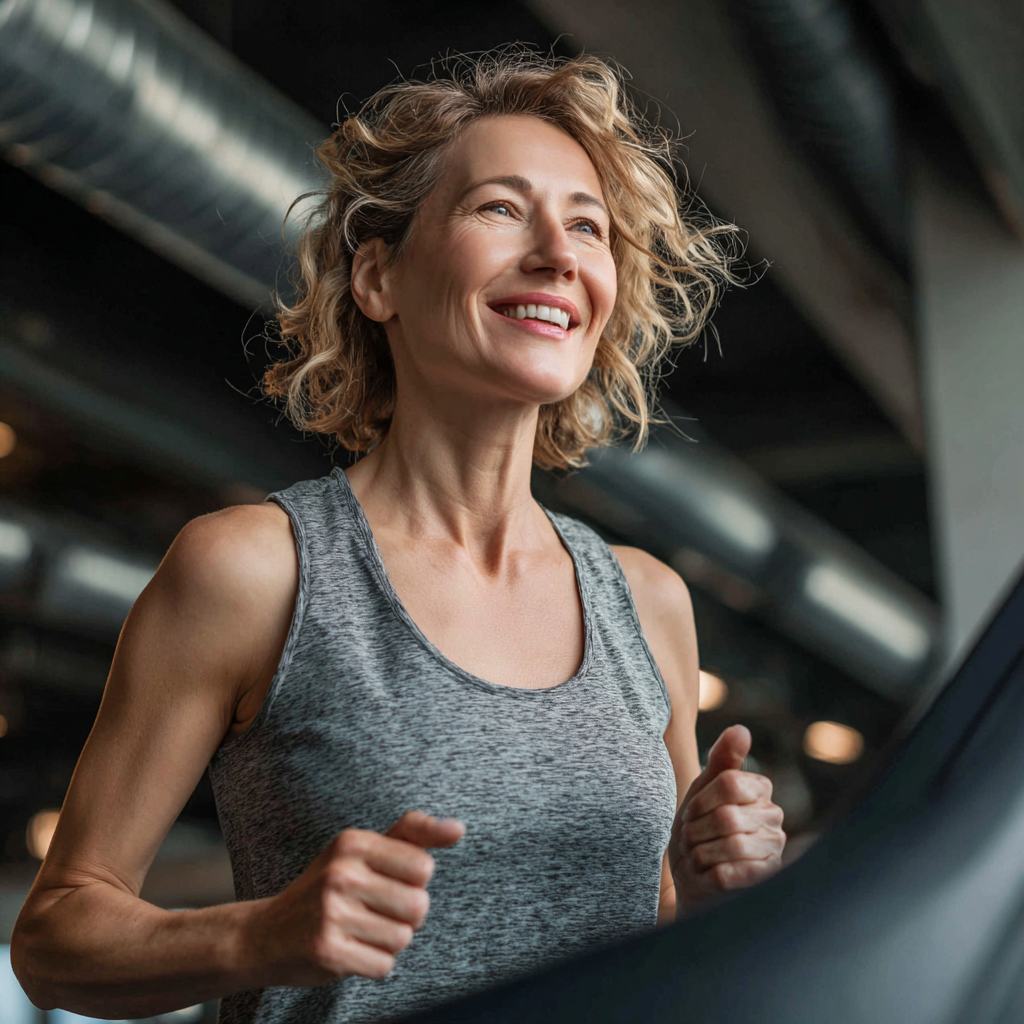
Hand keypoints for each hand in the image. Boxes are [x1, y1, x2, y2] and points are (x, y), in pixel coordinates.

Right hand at [248, 810, 463, 985]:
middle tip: (374, 913)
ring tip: (360, 932)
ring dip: (388, 942)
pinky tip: (350, 951)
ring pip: (403, 939)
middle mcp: (341, 873)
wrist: (266, 934)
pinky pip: (383, 966)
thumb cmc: (328, 888)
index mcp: (352, 842)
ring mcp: (331, 912)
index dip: (413, 882)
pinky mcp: (327, 951)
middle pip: (419, 906)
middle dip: (406, 917)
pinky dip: (373, 965)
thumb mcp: (362, 851)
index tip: (387, 884)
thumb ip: (412, 835)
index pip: (424, 867)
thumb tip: (459, 828)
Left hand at [670, 725, 784, 914]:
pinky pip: (731, 874)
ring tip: (697, 858)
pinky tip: (707, 876)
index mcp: (759, 790)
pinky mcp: (765, 881)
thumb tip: (741, 729)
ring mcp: (773, 850)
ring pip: (731, 846)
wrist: (692, 879)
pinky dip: (708, 875)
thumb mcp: (703, 790)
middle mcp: (774, 818)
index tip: (690, 814)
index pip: (729, 782)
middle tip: (691, 840)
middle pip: (727, 816)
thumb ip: (722, 760)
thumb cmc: (698, 829)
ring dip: (700, 854)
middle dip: (697, 831)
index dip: (700, 801)